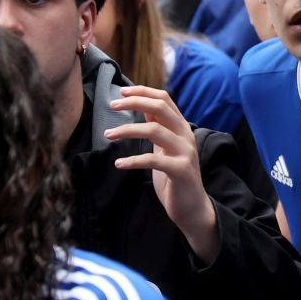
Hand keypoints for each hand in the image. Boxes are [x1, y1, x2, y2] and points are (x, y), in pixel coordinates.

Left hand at [106, 85, 219, 263]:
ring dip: (128, 130)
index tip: (121, 92)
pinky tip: (119, 163)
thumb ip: (160, 129)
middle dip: (134, 103)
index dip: (143, 92)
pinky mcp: (180, 170)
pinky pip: (154, 160)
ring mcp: (185, 152)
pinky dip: (133, 160)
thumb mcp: (166, 149)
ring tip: (108, 134)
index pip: (164, 99)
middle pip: (161, 108)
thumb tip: (146, 109)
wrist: (192, 207)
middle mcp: (185, 135)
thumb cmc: (175, 177)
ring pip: (155, 130)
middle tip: (112, 105)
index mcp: (182, 128)